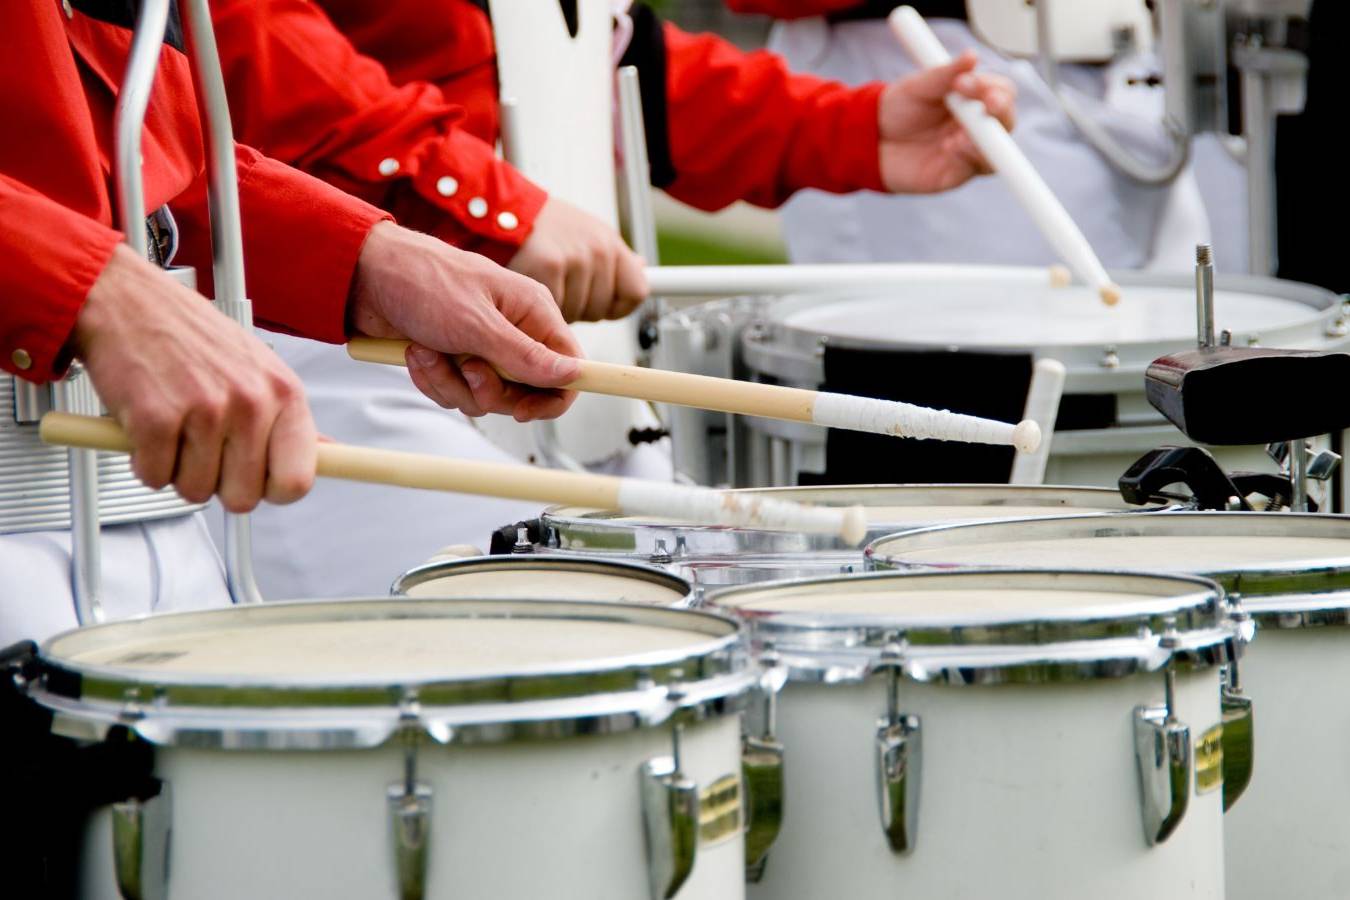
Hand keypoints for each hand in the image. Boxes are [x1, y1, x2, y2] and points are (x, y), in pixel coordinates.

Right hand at [73, 245, 315, 511]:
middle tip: (202, 449)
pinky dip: (144, 461)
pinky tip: (148, 427)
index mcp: (283, 393)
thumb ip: (289, 418)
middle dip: (217, 483)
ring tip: (176, 428)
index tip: (257, 481)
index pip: (298, 481)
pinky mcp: (156, 419)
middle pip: (244, 498)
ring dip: (177, 468)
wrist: (128, 299)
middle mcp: (251, 402)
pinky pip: (154, 476)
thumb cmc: (191, 336)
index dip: (271, 491)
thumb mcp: (260, 368)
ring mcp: (205, 411)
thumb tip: (330, 454)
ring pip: (196, 491)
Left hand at [348, 222, 583, 420]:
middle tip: (466, 368)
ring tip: (428, 350)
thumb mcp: (477, 323)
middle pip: (525, 391)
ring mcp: (481, 346)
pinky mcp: (452, 358)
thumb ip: (526, 356)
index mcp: (531, 311)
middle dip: (488, 390)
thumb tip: (573, 374)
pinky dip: (432, 380)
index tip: (524, 410)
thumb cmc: (422, 281)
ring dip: (451, 383)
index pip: (568, 365)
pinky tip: (415, 353)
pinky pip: (454, 392)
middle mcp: (511, 330)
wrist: (362, 275)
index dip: (554, 395)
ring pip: (485, 396)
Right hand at [507, 197, 647, 322]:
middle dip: (580, 308)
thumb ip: (615, 258)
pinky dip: (541, 306)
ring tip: (546, 283)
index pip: (637, 291)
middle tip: (560, 287)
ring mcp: (576, 257)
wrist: (505, 211)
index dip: (618, 307)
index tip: (603, 306)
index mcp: (610, 243)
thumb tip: (641, 267)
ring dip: (559, 308)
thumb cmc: (544, 228)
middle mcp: (598, 249)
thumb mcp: (587, 234)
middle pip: (601, 308)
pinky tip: (534, 285)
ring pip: (578, 313)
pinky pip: (554, 309)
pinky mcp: (550, 266)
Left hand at [877, 50, 1015, 193]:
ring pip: (997, 147)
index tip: (966, 83)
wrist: (871, 141)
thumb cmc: (898, 109)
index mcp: (973, 100)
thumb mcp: (918, 86)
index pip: (1000, 91)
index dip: (991, 88)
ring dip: (986, 137)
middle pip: (1006, 119)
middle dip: (1000, 110)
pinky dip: (971, 156)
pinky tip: (952, 147)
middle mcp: (977, 125)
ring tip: (963, 132)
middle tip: (988, 103)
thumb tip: (971, 56)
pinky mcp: (958, 174)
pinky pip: (978, 167)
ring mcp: (970, 151)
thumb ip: (945, 74)